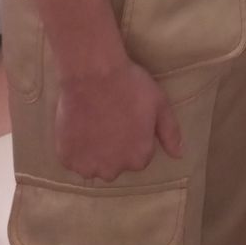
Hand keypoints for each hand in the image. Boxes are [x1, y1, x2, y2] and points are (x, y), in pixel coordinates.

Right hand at [55, 60, 182, 179]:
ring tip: (94, 122)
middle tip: (111, 119)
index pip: (139, 155)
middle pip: (115, 164)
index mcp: (138, 158)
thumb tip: (180, 155)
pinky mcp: (66, 158)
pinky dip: (75, 147)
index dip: (134, 136)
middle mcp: (113, 170)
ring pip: (94, 164)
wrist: (94, 74)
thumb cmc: (130, 86)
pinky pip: (73, 159)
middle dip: (115, 148)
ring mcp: (87, 166)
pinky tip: (79, 126)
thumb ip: (170, 133)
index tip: (129, 118)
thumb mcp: (160, 105)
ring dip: (94, 151)